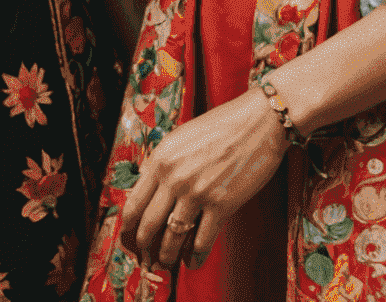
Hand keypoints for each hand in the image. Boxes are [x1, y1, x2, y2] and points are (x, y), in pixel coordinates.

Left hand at [119, 88, 286, 274]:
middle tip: (145, 258)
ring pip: (172, 239)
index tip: (128, 239)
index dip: (127, 228)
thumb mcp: (180, 138)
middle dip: (143, 248)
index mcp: (161, 159)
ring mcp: (198, 193)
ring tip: (166, 262)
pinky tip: (193, 261)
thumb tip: (148, 190)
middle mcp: (175, 178)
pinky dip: (195, 256)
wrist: (257, 122)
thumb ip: (163, 164)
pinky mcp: (222, 205)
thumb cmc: (219, 127)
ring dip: (167, 256)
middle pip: (148, 226)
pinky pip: (201, 241)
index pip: (133, 204)